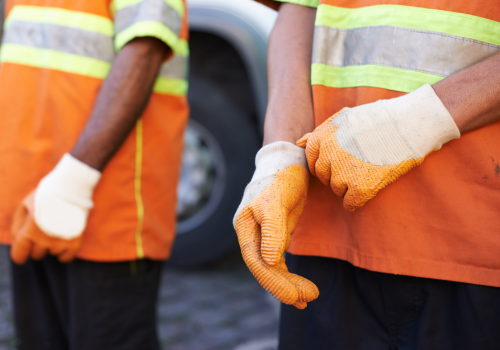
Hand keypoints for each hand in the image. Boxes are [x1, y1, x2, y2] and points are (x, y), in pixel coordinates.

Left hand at [11, 192, 82, 263]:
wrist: (71, 187)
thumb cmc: (46, 194)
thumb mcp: (25, 205)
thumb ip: (18, 224)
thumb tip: (18, 239)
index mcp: (28, 231)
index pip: (19, 255)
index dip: (20, 255)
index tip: (23, 255)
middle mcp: (44, 239)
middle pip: (37, 254)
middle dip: (37, 246)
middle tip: (43, 232)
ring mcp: (61, 241)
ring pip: (53, 253)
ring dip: (53, 245)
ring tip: (57, 230)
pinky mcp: (75, 240)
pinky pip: (68, 257)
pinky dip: (65, 254)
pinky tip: (64, 246)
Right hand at [233, 142, 318, 308]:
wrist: (288, 162)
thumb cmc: (280, 177)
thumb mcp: (277, 202)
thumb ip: (273, 231)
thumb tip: (271, 261)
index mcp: (244, 226)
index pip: (256, 260)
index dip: (273, 280)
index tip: (293, 295)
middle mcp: (251, 234)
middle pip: (264, 267)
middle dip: (284, 285)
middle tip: (306, 300)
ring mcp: (263, 236)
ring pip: (273, 267)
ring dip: (289, 283)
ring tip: (308, 298)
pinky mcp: (276, 235)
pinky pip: (280, 261)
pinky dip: (289, 275)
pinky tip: (301, 288)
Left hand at [297, 84, 459, 210]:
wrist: (410, 124)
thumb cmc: (379, 119)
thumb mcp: (344, 118)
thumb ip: (319, 132)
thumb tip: (298, 143)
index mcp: (322, 138)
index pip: (312, 160)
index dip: (327, 162)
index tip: (342, 160)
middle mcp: (328, 156)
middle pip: (323, 177)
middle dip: (336, 174)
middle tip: (358, 166)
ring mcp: (343, 173)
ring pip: (336, 190)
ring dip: (349, 186)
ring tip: (368, 171)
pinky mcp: (361, 188)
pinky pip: (350, 204)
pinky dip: (357, 200)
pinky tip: (370, 188)